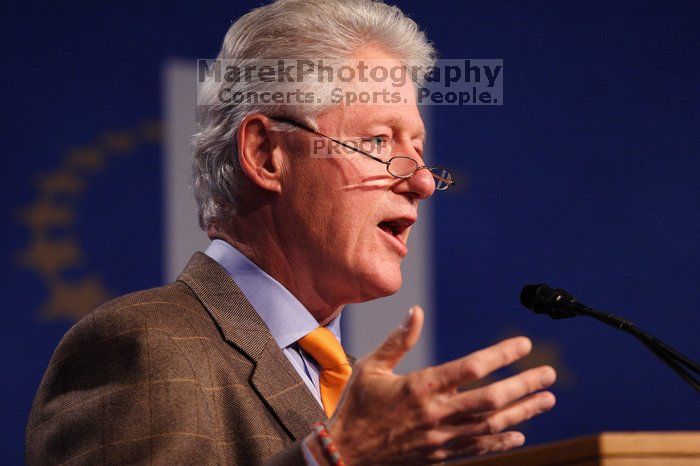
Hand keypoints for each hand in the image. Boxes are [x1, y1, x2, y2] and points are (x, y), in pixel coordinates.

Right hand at [327, 306, 555, 464]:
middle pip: (491, 399)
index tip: (524, 344)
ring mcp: (440, 438)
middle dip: (524, 386)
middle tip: (549, 374)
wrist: (345, 453)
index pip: (471, 367)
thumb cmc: (357, 405)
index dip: (501, 355)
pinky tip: (520, 434)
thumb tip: (415, 312)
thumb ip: (398, 341)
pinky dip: (502, 442)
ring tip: (547, 400)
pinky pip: (478, 449)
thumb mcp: (371, 366)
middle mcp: (436, 413)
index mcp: (420, 387)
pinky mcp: (440, 455)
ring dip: (523, 412)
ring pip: (491, 425)